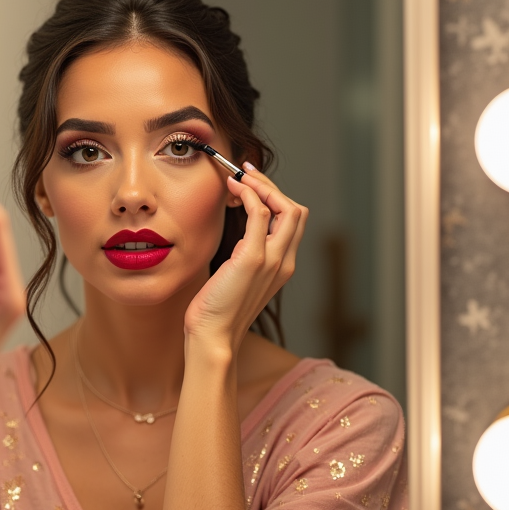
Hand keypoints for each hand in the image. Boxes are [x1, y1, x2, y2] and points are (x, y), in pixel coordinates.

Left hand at [183, 165, 307, 355]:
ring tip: (238, 177)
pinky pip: (260, 214)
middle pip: (296, 210)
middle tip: (246, 173)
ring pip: (286, 207)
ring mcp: (273, 260)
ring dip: (262, 186)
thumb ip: (246, 256)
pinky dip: (249, 195)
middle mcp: (285, 261)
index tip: (251, 184)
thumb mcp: (237, 277)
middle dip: (271, 186)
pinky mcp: (253, 258)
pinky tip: (234, 190)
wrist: (213, 336)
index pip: (293, 221)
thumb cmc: (217, 310)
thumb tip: (239, 235)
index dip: (275, 198)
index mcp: (283, 266)